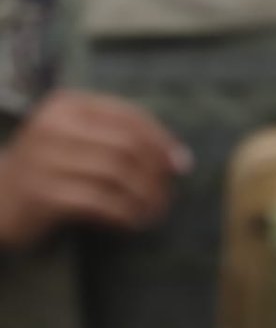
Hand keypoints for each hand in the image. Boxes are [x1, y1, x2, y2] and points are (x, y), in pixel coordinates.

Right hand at [0, 91, 191, 247]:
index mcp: (69, 105)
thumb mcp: (79, 140)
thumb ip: (122, 140)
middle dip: (155, 173)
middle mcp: (54, 126)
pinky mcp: (42, 194)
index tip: (181, 165)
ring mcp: (45, 159)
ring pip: (117, 175)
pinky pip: (99, 202)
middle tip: (167, 196)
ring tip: (153, 212)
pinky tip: (132, 222)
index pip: (130, 116)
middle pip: (127, 146)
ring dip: (144, 197)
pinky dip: (123, 213)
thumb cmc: (48, 167)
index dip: (161, 140)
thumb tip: (178, 159)